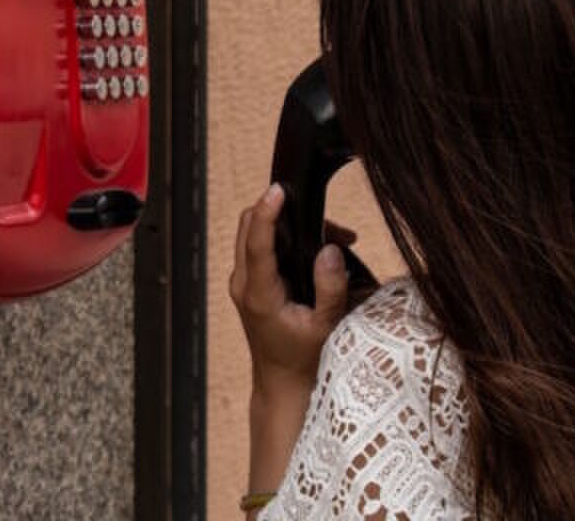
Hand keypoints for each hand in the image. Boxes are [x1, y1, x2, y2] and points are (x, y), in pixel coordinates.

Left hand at [229, 184, 351, 400]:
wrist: (282, 383)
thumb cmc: (305, 359)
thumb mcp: (326, 326)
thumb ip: (330, 287)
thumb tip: (330, 249)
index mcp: (260, 295)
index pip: (257, 243)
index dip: (266, 212)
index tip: (279, 190)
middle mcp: (243, 285)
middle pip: (248, 227)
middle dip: (281, 212)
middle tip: (326, 220)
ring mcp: (242, 283)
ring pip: (252, 233)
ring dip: (284, 223)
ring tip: (332, 235)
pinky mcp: (248, 284)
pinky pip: (258, 247)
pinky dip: (282, 236)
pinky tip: (317, 247)